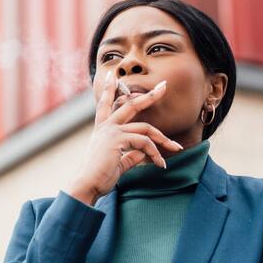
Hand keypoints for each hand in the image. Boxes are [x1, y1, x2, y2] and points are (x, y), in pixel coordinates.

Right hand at [65, 70, 182, 204]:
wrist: (87, 185)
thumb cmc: (99, 177)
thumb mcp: (118, 163)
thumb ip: (131, 156)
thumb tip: (144, 154)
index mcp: (102, 129)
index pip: (105, 104)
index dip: (108, 90)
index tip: (112, 77)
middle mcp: (106, 126)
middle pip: (130, 104)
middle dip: (149, 95)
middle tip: (164, 86)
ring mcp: (111, 131)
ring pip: (145, 128)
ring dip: (163, 139)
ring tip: (176, 148)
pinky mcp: (118, 140)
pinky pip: (144, 142)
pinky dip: (155, 153)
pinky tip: (159, 164)